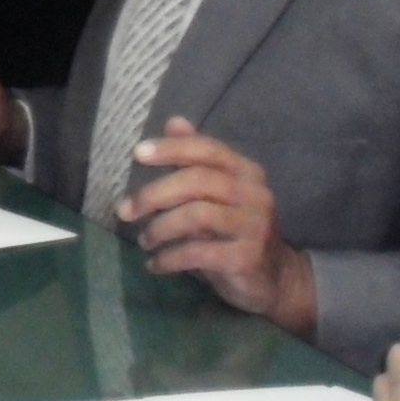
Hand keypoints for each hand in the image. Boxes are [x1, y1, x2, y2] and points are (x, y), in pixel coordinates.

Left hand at [116, 119, 316, 336]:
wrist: (275, 278)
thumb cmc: (237, 232)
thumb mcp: (220, 194)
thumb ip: (198, 161)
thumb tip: (174, 122)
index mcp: (247, 172)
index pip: (208, 149)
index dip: (172, 148)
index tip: (137, 154)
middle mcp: (255, 194)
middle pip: (197, 181)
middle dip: (154, 194)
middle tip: (124, 211)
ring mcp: (254, 226)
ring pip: (196, 216)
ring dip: (160, 229)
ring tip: (145, 241)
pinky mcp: (247, 257)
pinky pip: (198, 253)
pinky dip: (169, 258)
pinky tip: (155, 264)